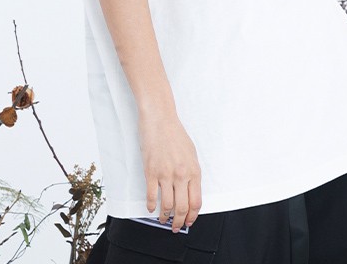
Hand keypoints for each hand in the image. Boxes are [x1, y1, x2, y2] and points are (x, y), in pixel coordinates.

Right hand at [138, 111, 201, 232]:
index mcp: (193, 170)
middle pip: (182, 208)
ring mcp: (165, 174)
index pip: (196, 202)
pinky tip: (151, 208)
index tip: (189, 221)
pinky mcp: (150, 172)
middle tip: (176, 227)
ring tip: (163, 219)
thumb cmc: (175, 134)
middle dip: (179, 222)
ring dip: (165, 217)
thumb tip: (190, 191)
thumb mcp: (191, 153)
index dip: (192, 215)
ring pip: (166, 205)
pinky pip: (151, 196)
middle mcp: (180, 175)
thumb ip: (191, 173)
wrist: (160, 119)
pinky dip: (151, 206)